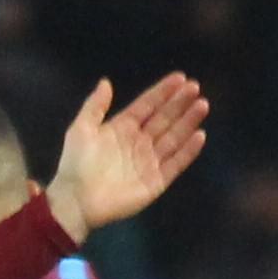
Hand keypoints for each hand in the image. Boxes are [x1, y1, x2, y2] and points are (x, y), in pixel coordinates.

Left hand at [43, 73, 210, 239]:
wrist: (76, 200)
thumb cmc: (76, 164)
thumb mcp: (81, 129)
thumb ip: (95, 106)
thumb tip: (106, 82)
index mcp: (123, 128)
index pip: (147, 105)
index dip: (163, 92)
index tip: (180, 78)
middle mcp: (139, 142)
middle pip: (164, 119)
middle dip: (180, 103)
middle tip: (195, 87)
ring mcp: (149, 162)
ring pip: (174, 138)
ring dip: (188, 122)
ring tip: (202, 105)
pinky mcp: (155, 182)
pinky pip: (175, 164)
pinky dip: (188, 151)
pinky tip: (199, 135)